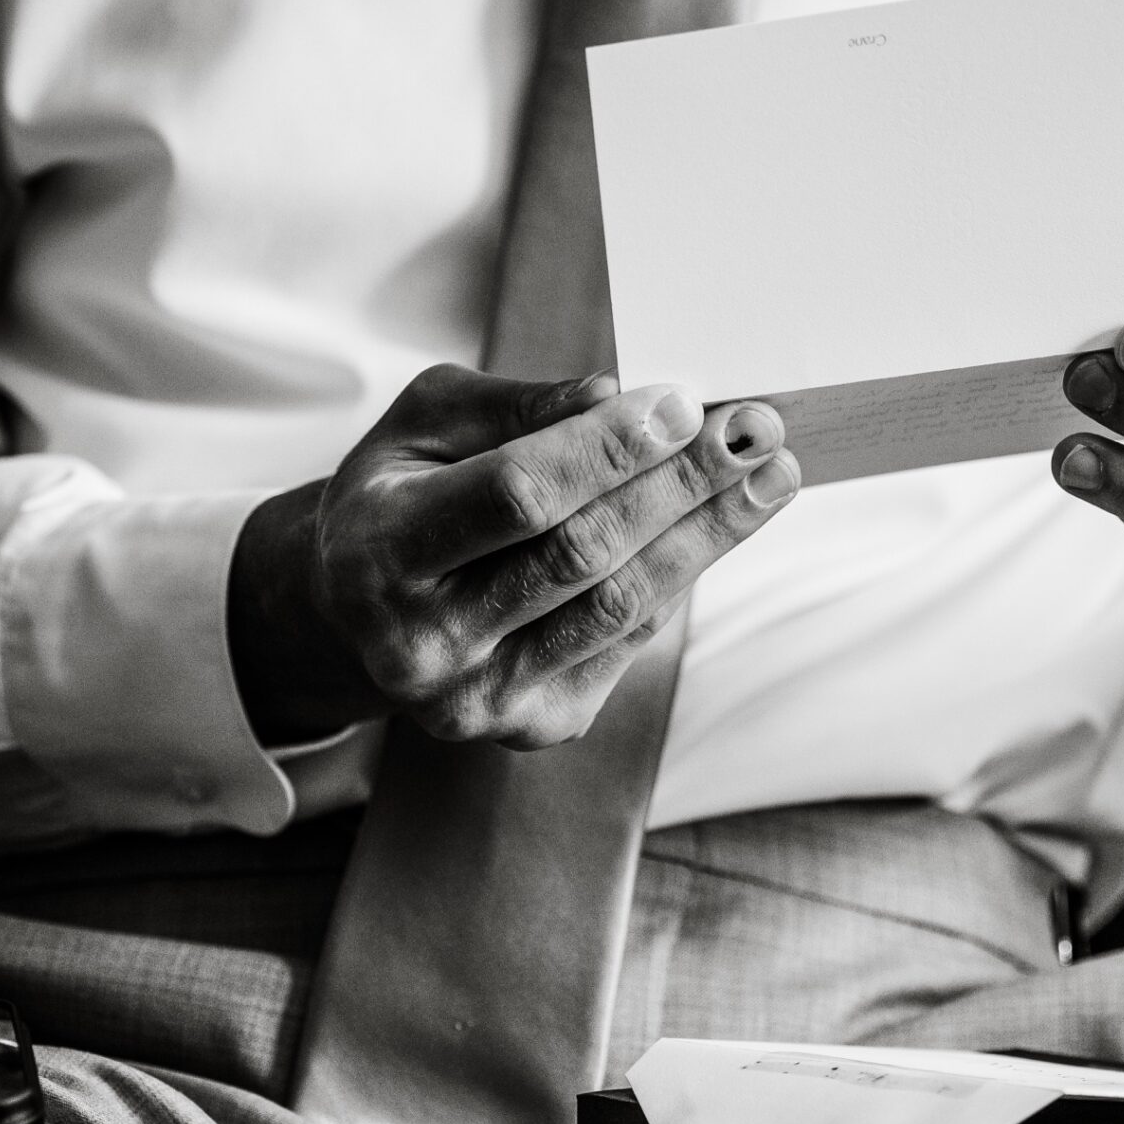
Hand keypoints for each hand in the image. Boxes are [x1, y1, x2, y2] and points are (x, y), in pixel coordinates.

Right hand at [229, 365, 799, 747]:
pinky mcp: (530, 727)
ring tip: (771, 476)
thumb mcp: (424, 425)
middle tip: (756, 430)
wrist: (352, 616)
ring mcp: (477, 698)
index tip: (684, 404)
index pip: (517, 496)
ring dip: (709, 535)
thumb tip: (616, 396)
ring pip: (620, 606)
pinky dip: (678, 576)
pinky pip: (627, 641)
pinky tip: (718, 527)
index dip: (608, 450)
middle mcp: (423, 642)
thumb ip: (515, 408)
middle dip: (682, 485)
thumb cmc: (398, 497)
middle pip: (582, 554)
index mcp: (381, 552)